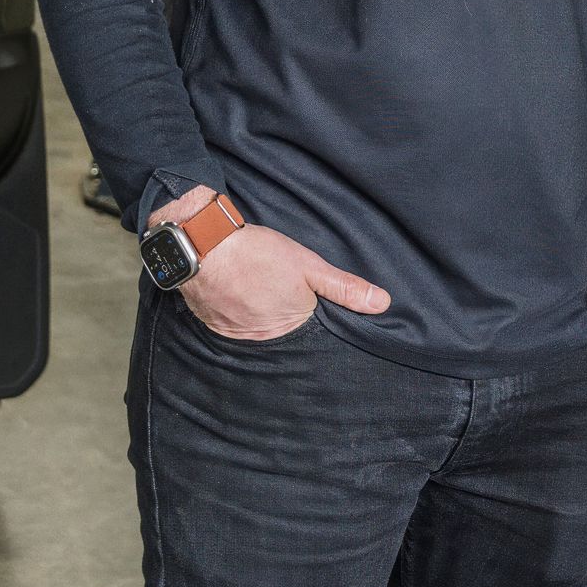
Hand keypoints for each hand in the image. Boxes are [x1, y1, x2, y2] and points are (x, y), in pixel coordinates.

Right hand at [151, 188, 391, 339]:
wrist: (204, 246)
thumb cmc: (259, 254)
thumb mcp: (309, 266)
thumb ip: (344, 288)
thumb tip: (382, 304)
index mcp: (290, 328)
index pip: (309, 333)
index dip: (311, 319)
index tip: (310, 310)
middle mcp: (263, 340)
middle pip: (282, 333)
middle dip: (285, 321)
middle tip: (280, 296)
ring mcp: (236, 335)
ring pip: (257, 331)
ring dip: (260, 318)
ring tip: (260, 296)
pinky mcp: (214, 326)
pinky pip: (233, 326)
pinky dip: (238, 316)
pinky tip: (240, 297)